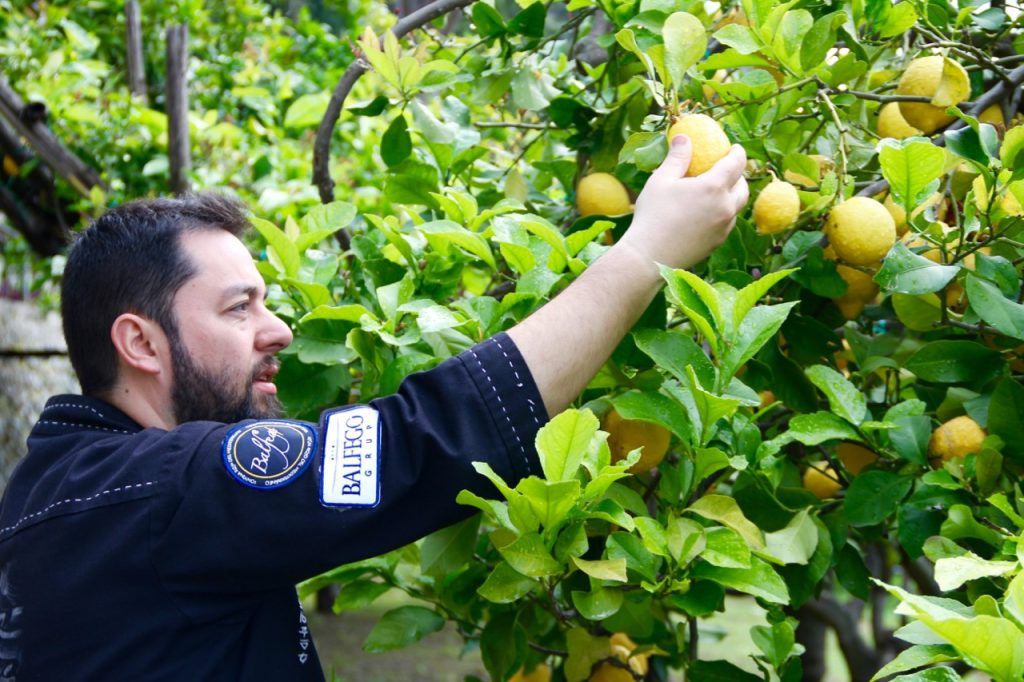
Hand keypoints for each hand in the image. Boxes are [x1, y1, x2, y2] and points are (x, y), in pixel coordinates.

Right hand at [618, 135, 748, 270]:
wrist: (650, 256)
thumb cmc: (653, 214)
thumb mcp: (661, 180)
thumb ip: (677, 158)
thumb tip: (683, 137)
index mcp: (714, 187)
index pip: (736, 163)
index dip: (737, 152)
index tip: (734, 148)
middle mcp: (725, 207)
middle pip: (743, 187)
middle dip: (739, 176)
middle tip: (728, 170)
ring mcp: (724, 228)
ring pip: (737, 208)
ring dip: (732, 196)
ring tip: (718, 193)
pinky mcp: (717, 243)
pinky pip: (727, 223)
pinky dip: (723, 214)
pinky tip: (707, 213)